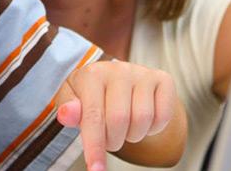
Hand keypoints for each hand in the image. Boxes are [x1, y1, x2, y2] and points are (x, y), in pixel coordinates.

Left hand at [54, 60, 177, 170]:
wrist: (114, 80)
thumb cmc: (90, 95)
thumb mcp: (73, 100)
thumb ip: (68, 109)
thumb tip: (67, 114)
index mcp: (93, 74)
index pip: (93, 116)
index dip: (95, 146)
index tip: (96, 169)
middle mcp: (119, 69)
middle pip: (120, 120)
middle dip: (113, 141)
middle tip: (109, 139)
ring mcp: (143, 73)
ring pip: (143, 120)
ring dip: (132, 135)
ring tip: (123, 128)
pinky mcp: (163, 79)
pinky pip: (163, 117)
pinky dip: (153, 129)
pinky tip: (142, 121)